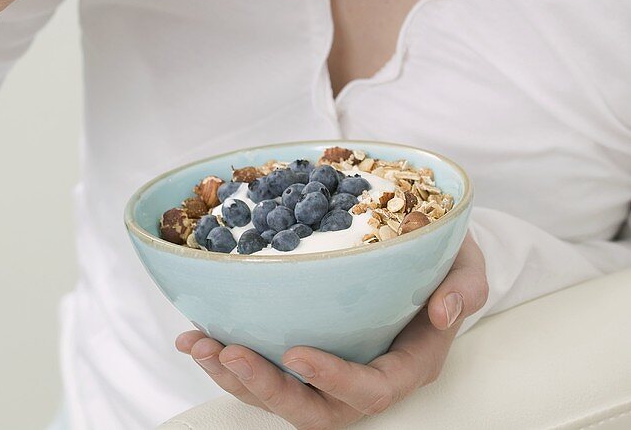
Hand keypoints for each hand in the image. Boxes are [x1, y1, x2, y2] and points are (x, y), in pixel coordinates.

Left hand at [176, 231, 487, 428]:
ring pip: (283, 397)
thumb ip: (464, 287)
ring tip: (199, 345)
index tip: (296, 352)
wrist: (430, 255)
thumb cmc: (449, 261)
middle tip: (229, 352)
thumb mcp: (467, 266)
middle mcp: (368, 378)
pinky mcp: (308, 355)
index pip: (371, 390)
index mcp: (409, 364)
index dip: (333, 379)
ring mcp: (334, 371)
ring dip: (236, 378)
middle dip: (268, 388)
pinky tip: (198, 336)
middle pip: (315, 410)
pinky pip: (269, 372)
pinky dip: (229, 358)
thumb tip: (447, 311)